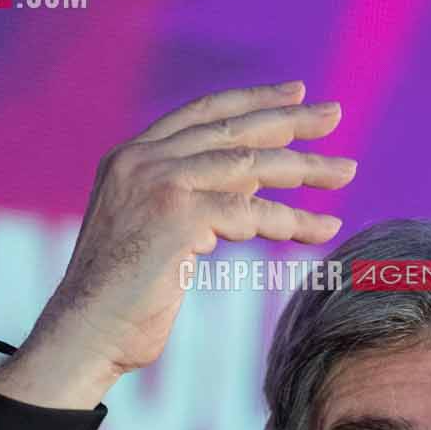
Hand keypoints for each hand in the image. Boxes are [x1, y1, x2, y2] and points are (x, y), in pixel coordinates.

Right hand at [0, 82, 355, 406]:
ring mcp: (157, 184)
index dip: (251, 101)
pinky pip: (249, 212)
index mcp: (131, 157)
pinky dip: (289, 220)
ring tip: (346, 172)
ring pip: (247, 166)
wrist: (84, 335)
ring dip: (303, 169)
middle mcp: (141, 160)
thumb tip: (247, 183)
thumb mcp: (154, 234)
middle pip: (231, 130)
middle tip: (334, 114)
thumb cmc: (121, 301)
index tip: (295, 94)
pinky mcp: (176, 217)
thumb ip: (189, 199)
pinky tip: (322, 229)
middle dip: (288, 121)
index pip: (202, 114)